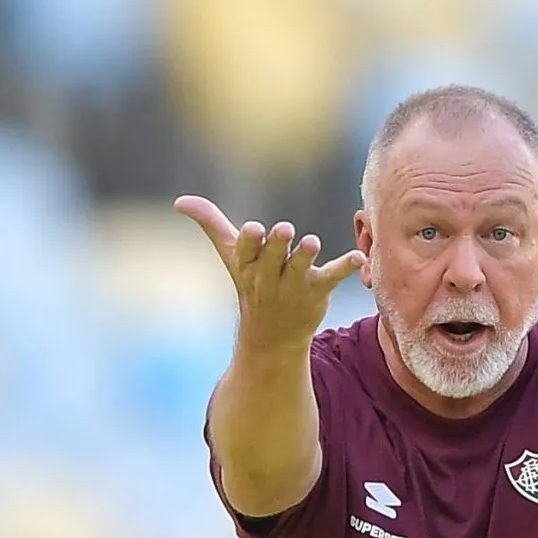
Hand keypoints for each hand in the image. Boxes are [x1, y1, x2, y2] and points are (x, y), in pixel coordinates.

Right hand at [175, 196, 365, 351]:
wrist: (271, 337)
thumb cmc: (251, 284)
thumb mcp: (231, 255)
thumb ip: (210, 223)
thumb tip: (179, 201)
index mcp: (247, 265)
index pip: (245, 250)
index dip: (250, 241)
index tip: (254, 230)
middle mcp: (269, 276)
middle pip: (273, 258)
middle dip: (277, 245)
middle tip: (283, 230)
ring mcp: (294, 285)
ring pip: (300, 268)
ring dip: (305, 256)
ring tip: (312, 243)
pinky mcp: (317, 289)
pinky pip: (332, 277)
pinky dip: (345, 267)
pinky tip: (359, 257)